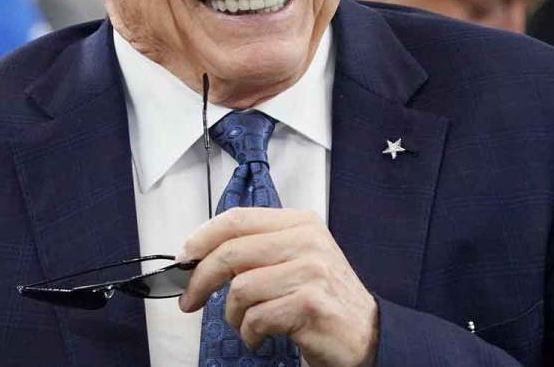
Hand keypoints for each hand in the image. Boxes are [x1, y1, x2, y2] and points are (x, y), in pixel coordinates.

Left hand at [178, 207, 377, 366]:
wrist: (367, 333)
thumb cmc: (325, 298)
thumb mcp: (296, 259)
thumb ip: (257, 250)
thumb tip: (201, 255)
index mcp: (300, 223)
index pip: (237, 219)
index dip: (202, 238)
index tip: (185, 258)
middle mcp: (306, 241)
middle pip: (231, 252)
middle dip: (201, 279)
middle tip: (190, 299)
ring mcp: (310, 271)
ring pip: (241, 289)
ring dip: (233, 315)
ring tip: (246, 323)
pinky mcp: (309, 304)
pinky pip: (256, 317)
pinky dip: (250, 333)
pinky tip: (261, 335)